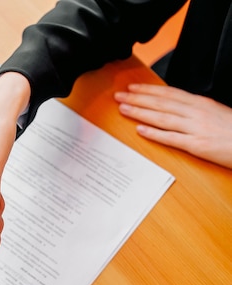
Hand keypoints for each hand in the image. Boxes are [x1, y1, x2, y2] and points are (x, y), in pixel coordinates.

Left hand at [115, 83, 231, 168]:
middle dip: (138, 98)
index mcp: (201, 103)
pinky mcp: (198, 145)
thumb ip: (196, 110)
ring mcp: (196, 128)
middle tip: (119, 96)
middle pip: (161, 103)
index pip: (169, 94)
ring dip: (140, 112)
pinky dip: (154, 133)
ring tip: (123, 109)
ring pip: (162, 117)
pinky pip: (172, 138)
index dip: (148, 90)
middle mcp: (197, 113)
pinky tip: (140, 130)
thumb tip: (177, 108)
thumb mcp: (216, 113)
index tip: (132, 88)